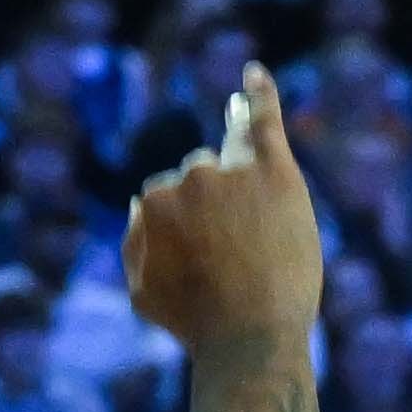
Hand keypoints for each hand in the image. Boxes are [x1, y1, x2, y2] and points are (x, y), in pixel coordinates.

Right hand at [124, 71, 316, 359]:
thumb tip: (139, 204)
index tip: (205, 262)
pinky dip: (259, 93)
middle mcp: (191, 177)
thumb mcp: (143, 291)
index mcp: (155, 199)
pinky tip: (253, 73)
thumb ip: (134, 242)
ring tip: (258, 234)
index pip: (171, 196)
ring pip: (233, 163)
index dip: (193, 233)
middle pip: (202, 175)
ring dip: (243, 190)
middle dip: (217, 211)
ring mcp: (234, 171)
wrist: (253, 338)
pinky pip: (263, 118)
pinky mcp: (276, 172)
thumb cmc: (197, 323)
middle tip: (236, 259)